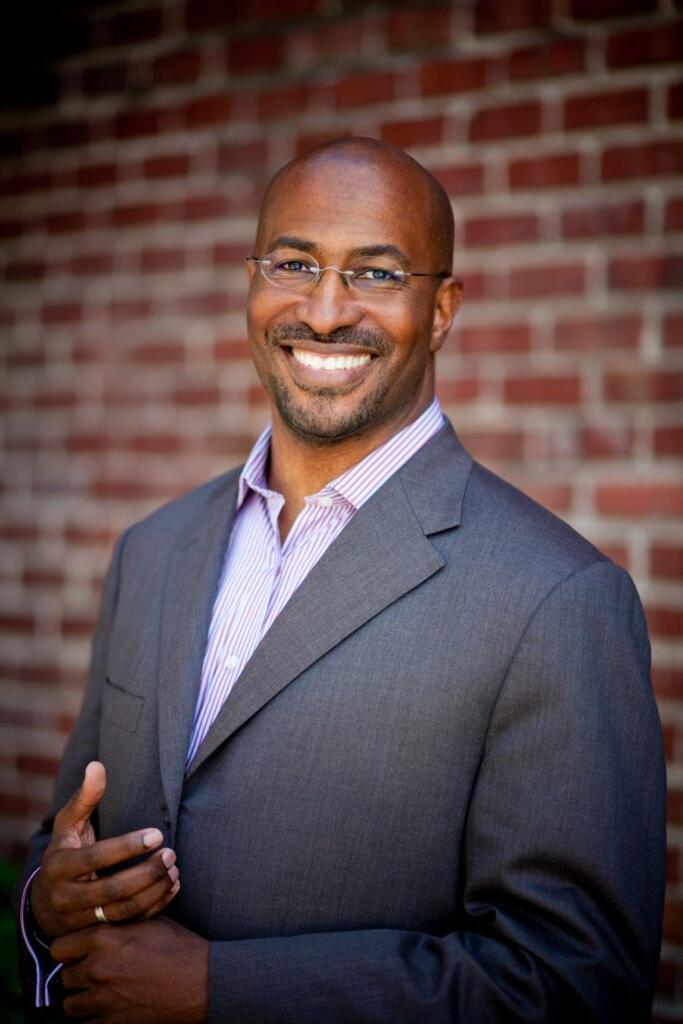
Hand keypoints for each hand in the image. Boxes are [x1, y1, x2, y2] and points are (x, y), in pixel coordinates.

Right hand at [31, 761, 179, 937]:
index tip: (157, 833)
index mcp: (59, 866)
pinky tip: (173, 886)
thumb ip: (85, 797)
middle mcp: (66, 898)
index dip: (128, 846)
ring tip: (174, 869)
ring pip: (123, 911)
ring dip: (154, 891)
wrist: (47, 902)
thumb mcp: (68, 824)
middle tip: (171, 853)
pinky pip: (130, 924)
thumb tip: (97, 765)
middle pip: (113, 890)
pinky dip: (155, 907)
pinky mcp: (98, 933)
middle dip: (146, 872)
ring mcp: (81, 920)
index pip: (96, 858)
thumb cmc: (64, 851)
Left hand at [54, 916, 208, 1022]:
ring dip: (82, 998)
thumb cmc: (179, 946)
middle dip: (77, 974)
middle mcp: (96, 968)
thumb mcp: (149, 920)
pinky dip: (93, 1018)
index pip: (60, 946)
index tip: (79, 951)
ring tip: (99, 992)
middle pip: (65, 976)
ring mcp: (102, 998)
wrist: (201, 981)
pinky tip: (109, 1008)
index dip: (69, 949)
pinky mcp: (112, 1022)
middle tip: (93, 972)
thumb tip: (107, 906)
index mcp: (103, 938)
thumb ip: (121, 917)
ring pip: (71, 1004)